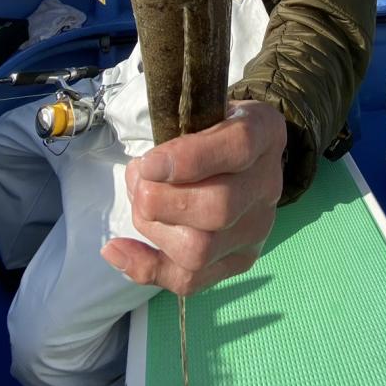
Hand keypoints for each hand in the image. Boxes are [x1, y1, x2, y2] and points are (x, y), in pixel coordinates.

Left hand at [101, 101, 286, 295]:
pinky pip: (191, 279)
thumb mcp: (206, 106)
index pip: (238, 147)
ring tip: (139, 202)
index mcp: (264, 133)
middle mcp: (267, 185)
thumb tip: (145, 170)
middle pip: (219, 208)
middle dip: (160, 200)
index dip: (189, 159)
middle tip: (137, 180)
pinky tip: (117, 250)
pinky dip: (146, 268)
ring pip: (202, 249)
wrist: (250, 153)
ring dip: (153, 228)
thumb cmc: (216, 125)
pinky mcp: (239, 259)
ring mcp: (257, 229)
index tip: (149, 163)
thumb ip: (180, 125)